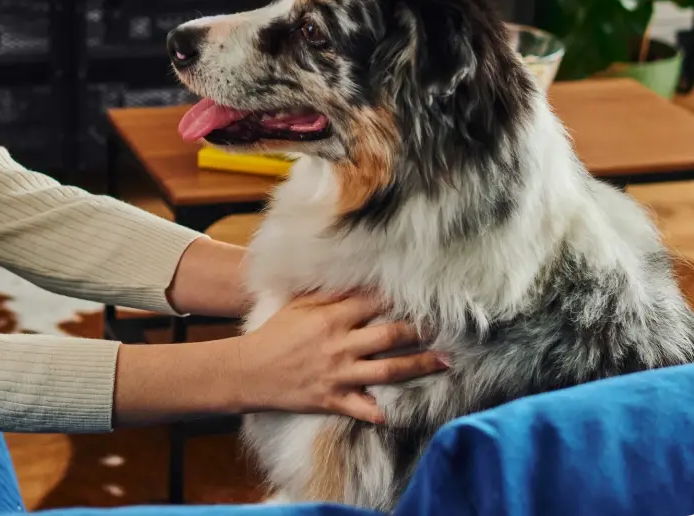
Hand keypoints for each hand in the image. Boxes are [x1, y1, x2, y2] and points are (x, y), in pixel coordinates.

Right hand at [234, 291, 446, 423]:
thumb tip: (354, 280)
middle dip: (421, 330)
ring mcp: (339, 375)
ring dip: (420, 365)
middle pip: (391, 335)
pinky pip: (365, 409)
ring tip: (445, 362)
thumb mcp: (296, 307)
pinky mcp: (334, 400)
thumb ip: (326, 294)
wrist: (249, 372)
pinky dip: (382, 412)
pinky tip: (401, 413)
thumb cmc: (273, 335)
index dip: (399, 297)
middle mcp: (340, 345)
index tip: (422, 294)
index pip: (373, 302)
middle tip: (443, 327)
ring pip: (389, 371)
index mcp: (331, 318)